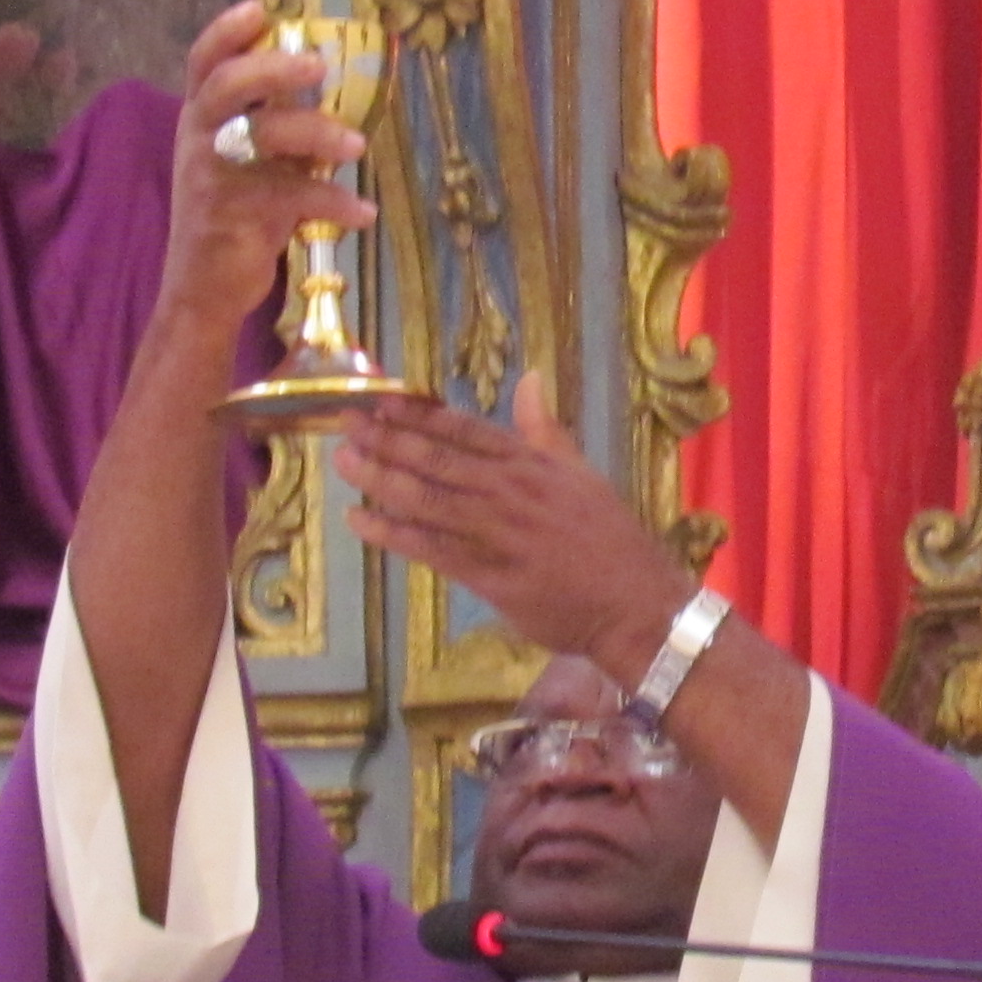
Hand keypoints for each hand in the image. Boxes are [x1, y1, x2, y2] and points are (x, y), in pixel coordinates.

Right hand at [154, 0, 369, 354]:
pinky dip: (332, 203)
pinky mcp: (236, 218)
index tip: (261, 7)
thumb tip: (323, 81)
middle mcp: (200, 141)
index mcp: (200, 120)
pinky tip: (363, 213)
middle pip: (224, 87)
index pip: (202, 63)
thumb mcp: (248, 161)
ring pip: (260, 138)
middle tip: (316, 64)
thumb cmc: (233, 214)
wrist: (202, 289)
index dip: (226, 32)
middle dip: (271, 69)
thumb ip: (273, 123)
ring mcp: (214, 179)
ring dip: (315, 133)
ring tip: (358, 145)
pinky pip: (291, 198)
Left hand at [332, 370, 696, 689]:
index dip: (419, 414)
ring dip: (381, 478)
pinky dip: (394, 534)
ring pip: (430, 500)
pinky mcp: (493, 577)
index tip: (381, 400)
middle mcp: (513, 491)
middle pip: (439, 459)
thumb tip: (529, 378)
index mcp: (533, 464)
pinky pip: (434, 550)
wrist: (637, 603)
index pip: (466, 429)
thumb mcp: (582, 473)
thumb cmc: (611, 540)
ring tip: (344, 462)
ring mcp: (501, 534)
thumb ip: (546, 429)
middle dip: (388, 439)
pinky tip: (360, 522)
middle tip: (345, 423)